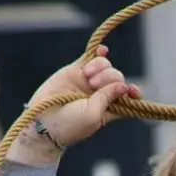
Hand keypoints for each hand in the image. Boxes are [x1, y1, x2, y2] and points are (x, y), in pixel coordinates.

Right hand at [5, 55, 139, 166]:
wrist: (42, 120)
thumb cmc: (69, 124)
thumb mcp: (93, 115)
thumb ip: (108, 98)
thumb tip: (124, 85)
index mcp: (109, 108)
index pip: (127, 97)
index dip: (132, 92)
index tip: (132, 90)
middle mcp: (100, 94)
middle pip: (117, 78)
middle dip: (110, 78)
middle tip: (94, 85)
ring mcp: (87, 81)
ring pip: (106, 66)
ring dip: (101, 68)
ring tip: (87, 76)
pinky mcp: (74, 71)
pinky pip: (90, 57)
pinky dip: (99, 52)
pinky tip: (102, 50)